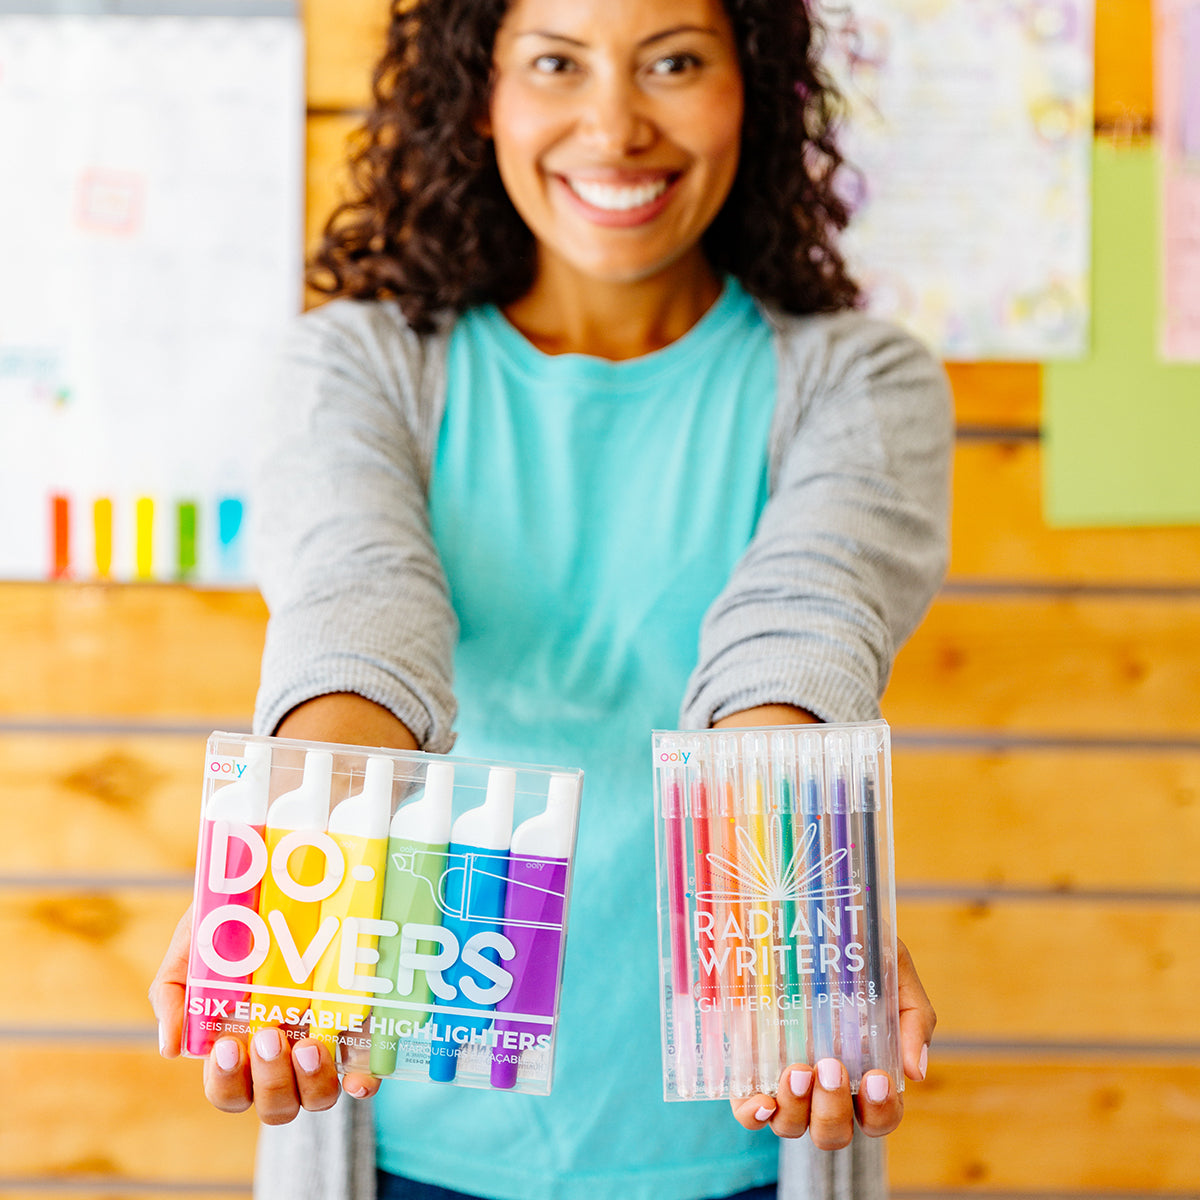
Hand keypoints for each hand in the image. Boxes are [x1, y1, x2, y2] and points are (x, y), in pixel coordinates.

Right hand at [148, 906, 380, 1123]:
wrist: (280, 881)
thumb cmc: (233, 923)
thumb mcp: (194, 947)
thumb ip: (173, 992)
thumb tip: (171, 1048)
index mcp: (241, 1046)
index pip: (230, 1092)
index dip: (227, 1083)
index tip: (227, 1046)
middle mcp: (283, 1055)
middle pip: (275, 1105)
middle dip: (270, 1080)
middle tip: (269, 1036)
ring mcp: (324, 1044)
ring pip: (317, 1097)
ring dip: (311, 1083)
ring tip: (309, 1045)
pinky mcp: (361, 1029)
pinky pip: (364, 1074)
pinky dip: (361, 1084)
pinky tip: (357, 1078)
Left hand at [730, 937, 934, 1144]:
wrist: (802, 915)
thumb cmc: (856, 947)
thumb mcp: (894, 968)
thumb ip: (913, 1016)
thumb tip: (916, 1072)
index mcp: (865, 1071)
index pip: (879, 1116)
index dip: (881, 1110)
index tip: (877, 1078)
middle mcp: (825, 1087)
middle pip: (834, 1131)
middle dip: (834, 1109)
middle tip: (830, 1065)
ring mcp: (786, 1081)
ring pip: (792, 1126)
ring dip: (796, 1109)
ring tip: (797, 1070)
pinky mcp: (750, 1068)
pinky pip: (749, 1112)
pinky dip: (754, 1116)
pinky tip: (760, 1100)